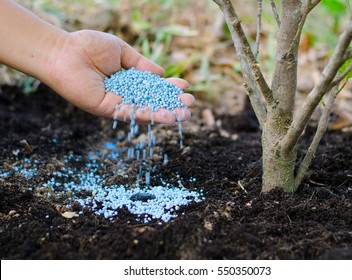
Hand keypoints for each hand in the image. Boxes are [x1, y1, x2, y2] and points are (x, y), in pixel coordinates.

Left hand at [47, 30, 193, 123]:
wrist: (63, 52)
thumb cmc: (89, 47)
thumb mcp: (122, 52)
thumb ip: (142, 64)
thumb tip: (161, 74)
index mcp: (128, 81)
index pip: (153, 88)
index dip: (169, 88)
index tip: (184, 86)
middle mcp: (124, 95)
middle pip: (152, 103)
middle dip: (172, 104)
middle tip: (190, 105)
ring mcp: (117, 104)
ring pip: (146, 112)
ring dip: (166, 114)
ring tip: (185, 114)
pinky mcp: (108, 109)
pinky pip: (132, 114)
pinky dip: (150, 116)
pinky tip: (167, 116)